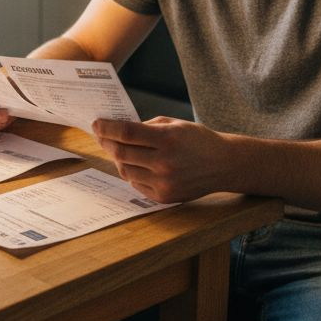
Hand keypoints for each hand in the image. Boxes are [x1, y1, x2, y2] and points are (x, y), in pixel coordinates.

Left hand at [92, 116, 227, 202]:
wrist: (224, 164)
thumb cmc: (197, 140)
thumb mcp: (174, 124)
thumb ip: (146, 126)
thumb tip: (117, 130)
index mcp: (168, 139)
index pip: (127, 132)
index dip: (107, 128)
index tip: (96, 123)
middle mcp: (165, 162)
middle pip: (121, 153)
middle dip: (106, 143)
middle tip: (100, 136)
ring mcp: (164, 182)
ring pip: (125, 170)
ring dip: (118, 159)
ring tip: (118, 149)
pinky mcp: (164, 196)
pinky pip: (136, 184)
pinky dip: (131, 173)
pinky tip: (135, 164)